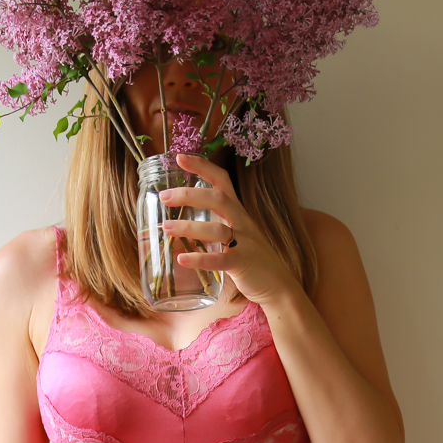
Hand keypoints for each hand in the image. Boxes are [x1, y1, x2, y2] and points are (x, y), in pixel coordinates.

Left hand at [158, 153, 300, 307]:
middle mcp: (242, 222)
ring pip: (217, 230)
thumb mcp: (235, 235)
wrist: (278, 284)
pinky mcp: (243, 264)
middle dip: (189, 195)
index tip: (179, 157)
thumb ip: (213, 226)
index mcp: (237, 212)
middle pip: (218, 199)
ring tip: (166, 228)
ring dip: (189, 227)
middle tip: (164, 196)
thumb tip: (180, 224)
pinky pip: (220, 259)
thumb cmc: (251, 259)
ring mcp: (245, 243)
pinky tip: (182, 260)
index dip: (202, 166)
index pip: (221, 181)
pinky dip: (200, 259)